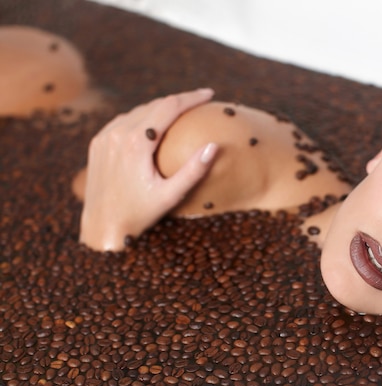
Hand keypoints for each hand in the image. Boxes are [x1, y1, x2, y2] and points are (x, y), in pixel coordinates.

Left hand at [79, 88, 217, 250]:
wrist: (102, 226)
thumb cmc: (140, 213)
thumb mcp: (171, 195)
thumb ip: (194, 170)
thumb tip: (213, 145)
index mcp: (137, 142)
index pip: (169, 107)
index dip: (191, 98)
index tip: (209, 94)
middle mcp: (118, 133)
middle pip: (154, 105)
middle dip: (179, 101)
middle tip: (201, 101)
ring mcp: (104, 136)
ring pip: (139, 111)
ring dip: (161, 109)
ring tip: (182, 111)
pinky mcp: (97, 142)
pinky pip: (124, 122)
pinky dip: (143, 119)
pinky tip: (155, 125)